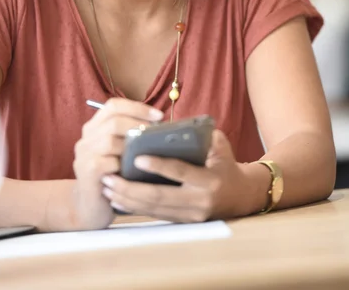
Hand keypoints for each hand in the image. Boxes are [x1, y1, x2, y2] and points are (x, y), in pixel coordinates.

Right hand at [71, 98, 163, 229]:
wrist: (90, 208)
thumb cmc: (113, 177)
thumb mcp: (119, 152)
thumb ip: (130, 137)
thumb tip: (162, 127)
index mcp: (94, 128)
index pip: (113, 106)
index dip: (136, 107)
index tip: (158, 116)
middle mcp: (86, 138)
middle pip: (113, 120)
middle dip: (138, 124)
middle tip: (156, 134)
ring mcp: (84, 154)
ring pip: (110, 140)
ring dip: (131, 146)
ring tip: (145, 154)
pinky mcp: (87, 172)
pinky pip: (108, 162)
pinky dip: (122, 165)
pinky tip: (130, 172)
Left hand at [101, 130, 247, 221]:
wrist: (241, 196)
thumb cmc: (226, 164)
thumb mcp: (220, 146)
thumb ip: (201, 135)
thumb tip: (174, 125)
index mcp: (209, 180)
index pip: (180, 172)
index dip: (158, 166)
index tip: (136, 158)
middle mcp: (199, 201)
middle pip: (160, 197)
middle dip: (131, 189)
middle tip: (109, 178)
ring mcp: (190, 216)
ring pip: (154, 209)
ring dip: (128, 200)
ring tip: (107, 188)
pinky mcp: (183, 222)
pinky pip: (155, 216)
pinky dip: (135, 208)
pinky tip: (118, 200)